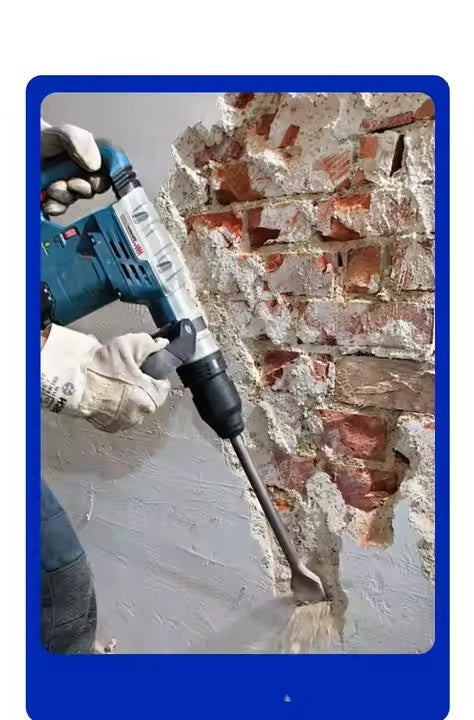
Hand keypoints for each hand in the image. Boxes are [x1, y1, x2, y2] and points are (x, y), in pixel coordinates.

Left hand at [41, 121, 110, 215]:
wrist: (21, 151)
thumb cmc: (42, 139)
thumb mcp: (66, 133)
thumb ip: (82, 141)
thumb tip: (95, 165)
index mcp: (91, 158)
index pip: (110, 171)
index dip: (106, 179)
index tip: (95, 180)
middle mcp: (82, 173)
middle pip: (96, 188)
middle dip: (84, 188)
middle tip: (72, 182)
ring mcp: (69, 186)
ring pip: (77, 199)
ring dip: (66, 195)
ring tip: (53, 186)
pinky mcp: (55, 199)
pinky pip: (62, 209)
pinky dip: (56, 206)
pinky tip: (49, 198)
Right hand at [41, 325, 169, 432]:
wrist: (75, 383)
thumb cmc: (103, 367)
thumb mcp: (130, 346)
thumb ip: (151, 345)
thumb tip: (162, 345)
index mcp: (152, 398)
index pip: (163, 386)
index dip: (154, 374)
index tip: (143, 369)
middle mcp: (140, 414)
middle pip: (149, 398)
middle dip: (142, 387)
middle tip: (127, 374)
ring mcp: (124, 423)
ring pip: (134, 407)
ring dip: (129, 398)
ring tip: (115, 384)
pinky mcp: (110, 427)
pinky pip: (120, 415)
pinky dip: (116, 406)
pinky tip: (107, 394)